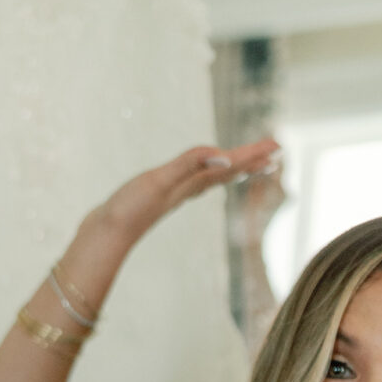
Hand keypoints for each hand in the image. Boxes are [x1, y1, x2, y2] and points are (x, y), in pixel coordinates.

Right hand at [56, 138, 282, 312]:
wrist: (103, 236)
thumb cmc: (129, 209)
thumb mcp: (159, 182)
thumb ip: (189, 165)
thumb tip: (225, 158)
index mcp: (191, 183)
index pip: (229, 165)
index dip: (253, 155)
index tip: (278, 146)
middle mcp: (188, 189)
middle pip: (227, 173)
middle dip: (251, 162)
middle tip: (276, 153)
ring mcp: (175, 195)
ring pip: (213, 179)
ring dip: (233, 171)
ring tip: (251, 167)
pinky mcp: (161, 197)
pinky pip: (194, 182)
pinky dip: (206, 175)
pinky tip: (202, 176)